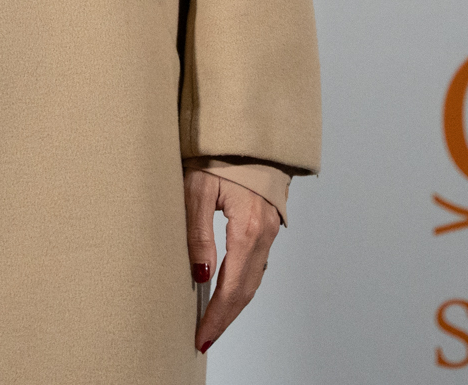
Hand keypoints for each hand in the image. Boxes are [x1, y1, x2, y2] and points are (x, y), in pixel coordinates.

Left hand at [187, 170, 278, 353]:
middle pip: (247, 288)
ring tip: (214, 320)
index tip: (202, 336)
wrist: (250, 129)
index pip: (232, 286)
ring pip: (254, 277)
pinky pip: (257, 262)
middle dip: (226, 317)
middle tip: (205, 337)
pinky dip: (243, 282)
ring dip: (235, 302)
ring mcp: (271, 228)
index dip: (217, 316)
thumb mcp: (197, 188)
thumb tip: (201, 275)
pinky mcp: (269, 223)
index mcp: (249, 228)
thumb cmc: (220, 153)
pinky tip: (229, 288)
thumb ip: (198, 233)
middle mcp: (265, 233)